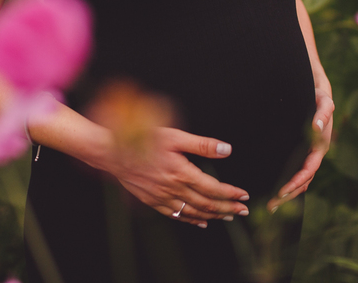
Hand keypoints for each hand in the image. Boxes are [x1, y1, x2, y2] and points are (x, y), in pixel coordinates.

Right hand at [102, 127, 249, 227]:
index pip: (213, 188)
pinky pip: (176, 215)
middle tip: (243, 211)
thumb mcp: (175, 136)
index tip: (244, 195)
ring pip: (193, 212)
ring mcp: (163, 198)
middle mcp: (174, 189)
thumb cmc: (143, 140)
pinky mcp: (153, 201)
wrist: (113, 153)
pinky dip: (191, 220)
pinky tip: (200, 222)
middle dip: (227, 208)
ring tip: (228, 217)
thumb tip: (227, 150)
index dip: (230, 193)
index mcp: (182, 173)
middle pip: (206, 204)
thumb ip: (202, 145)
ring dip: (212, 216)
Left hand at [268, 87, 333, 211]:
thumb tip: (316, 126)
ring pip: (300, 181)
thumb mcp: (324, 102)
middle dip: (289, 195)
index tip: (283, 191)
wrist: (316, 94)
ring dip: (288, 194)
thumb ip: (323, 113)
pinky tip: (276, 190)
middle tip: (271, 207)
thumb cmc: (319, 98)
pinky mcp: (300, 153)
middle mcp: (314, 155)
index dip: (297, 182)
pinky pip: (295, 173)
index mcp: (319, 147)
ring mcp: (307, 155)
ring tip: (271, 205)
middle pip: (303, 181)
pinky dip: (287, 184)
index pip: (308, 170)